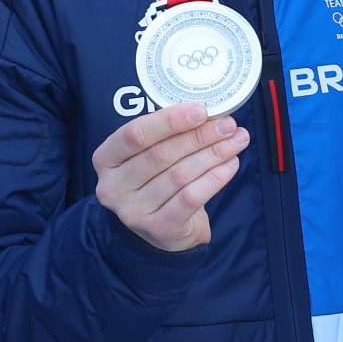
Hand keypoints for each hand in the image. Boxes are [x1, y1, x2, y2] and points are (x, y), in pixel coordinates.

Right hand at [93, 103, 250, 252]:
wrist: (159, 231)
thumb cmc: (154, 181)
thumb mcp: (148, 155)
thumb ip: (167, 134)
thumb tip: (209, 114)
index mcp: (105, 158)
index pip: (136, 134)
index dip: (170, 120)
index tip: (201, 110)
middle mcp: (113, 186)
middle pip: (161, 154)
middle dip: (199, 136)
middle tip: (229, 125)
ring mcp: (133, 211)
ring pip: (179, 175)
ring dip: (213, 154)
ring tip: (237, 142)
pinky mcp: (158, 228)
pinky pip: (191, 198)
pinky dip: (214, 178)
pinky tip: (230, 165)